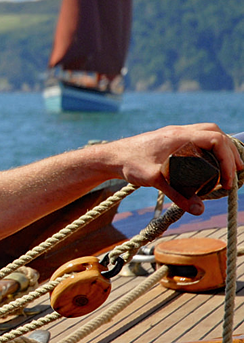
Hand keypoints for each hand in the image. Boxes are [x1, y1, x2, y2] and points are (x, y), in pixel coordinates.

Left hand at [113, 123, 242, 214]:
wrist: (111, 156)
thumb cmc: (129, 164)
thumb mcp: (153, 180)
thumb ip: (177, 195)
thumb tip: (199, 210)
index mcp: (178, 136)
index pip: (215, 140)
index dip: (228, 158)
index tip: (228, 180)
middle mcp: (179, 131)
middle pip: (215, 132)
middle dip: (230, 151)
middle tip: (238, 172)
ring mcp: (174, 133)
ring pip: (207, 132)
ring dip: (221, 147)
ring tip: (230, 167)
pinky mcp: (170, 138)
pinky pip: (197, 136)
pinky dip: (209, 146)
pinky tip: (211, 161)